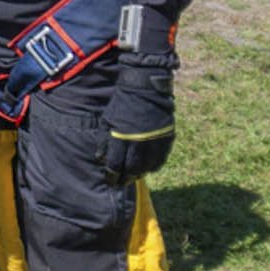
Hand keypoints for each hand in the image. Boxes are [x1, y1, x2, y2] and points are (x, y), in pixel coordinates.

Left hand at [101, 63, 175, 183]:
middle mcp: (138, 141)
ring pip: (148, 167)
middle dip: (126, 179)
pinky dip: (154, 166)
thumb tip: (102, 160)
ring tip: (134, 176)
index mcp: (121, 137)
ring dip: (140, 174)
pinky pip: (161, 159)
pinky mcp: (166, 137)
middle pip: (132, 169)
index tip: (110, 180)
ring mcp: (154, 140)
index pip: (116, 165)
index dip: (112, 176)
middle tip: (122, 182)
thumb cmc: (122, 105)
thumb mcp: (107, 121)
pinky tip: (148, 168)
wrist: (144, 88)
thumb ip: (104, 141)